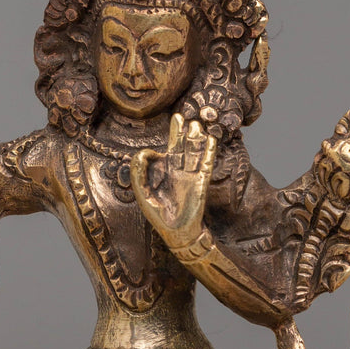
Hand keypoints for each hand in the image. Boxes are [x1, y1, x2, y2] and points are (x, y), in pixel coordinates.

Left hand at [130, 114, 216, 247]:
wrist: (177, 233)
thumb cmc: (159, 215)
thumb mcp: (142, 193)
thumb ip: (138, 172)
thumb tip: (145, 152)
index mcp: (165, 170)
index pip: (171, 147)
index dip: (174, 133)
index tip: (177, 118)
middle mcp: (179, 170)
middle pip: (184, 146)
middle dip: (186, 132)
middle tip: (188, 115)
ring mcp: (191, 176)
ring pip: (195, 153)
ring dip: (198, 139)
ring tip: (199, 124)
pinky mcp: (201, 183)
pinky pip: (206, 164)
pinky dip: (208, 152)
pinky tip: (211, 140)